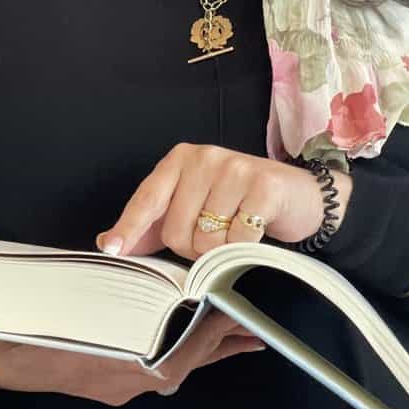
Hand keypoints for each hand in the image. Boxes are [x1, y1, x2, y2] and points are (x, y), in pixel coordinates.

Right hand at [0, 310, 266, 405]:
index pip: (161, 354)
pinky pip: (181, 365)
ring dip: (220, 345)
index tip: (218, 311)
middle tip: (256, 314)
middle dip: (220, 336)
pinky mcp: (134, 380)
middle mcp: (126, 380)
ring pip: (189, 362)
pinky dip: (207, 352)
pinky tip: (231, 342)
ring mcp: (133, 382)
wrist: (8, 372)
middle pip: (187, 356)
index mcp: (106, 369)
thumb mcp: (1, 338)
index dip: (192, 335)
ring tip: (258, 330)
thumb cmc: (14, 345)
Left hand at [96, 143, 351, 259]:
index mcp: (180, 159)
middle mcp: (204, 158)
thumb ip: (152, 225)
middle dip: (192, 248)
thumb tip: (108, 242)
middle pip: (177, 230)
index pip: (147, 198)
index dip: (129, 227)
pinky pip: (237, 239)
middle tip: (215, 235)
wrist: (300, 196)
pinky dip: (243, 247)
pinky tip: (254, 232)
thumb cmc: (238, 203)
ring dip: (219, 250)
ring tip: (235, 231)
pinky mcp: (263, 186)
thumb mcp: (193, 207)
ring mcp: (235, 168)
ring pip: (206, 239)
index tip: (113, 249)